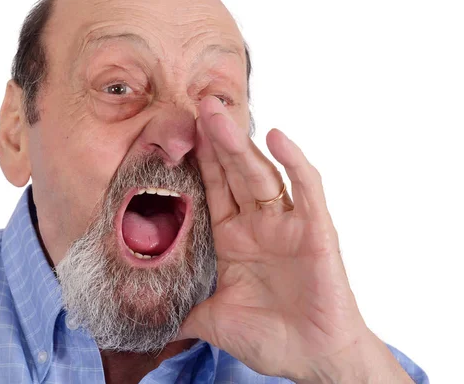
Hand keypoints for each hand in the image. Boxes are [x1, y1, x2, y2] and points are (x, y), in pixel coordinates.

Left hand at [176, 96, 410, 382]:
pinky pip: (306, 190)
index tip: (178, 131)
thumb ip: (182, 312)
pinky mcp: (315, 230)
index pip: (212, 189)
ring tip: (217, 112)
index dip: (197, 161)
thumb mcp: (213, 321)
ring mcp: (287, 224)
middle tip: (196, 104)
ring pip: (261, 174)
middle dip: (215, 138)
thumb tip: (148, 319)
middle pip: (233, 172)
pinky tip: (275, 137)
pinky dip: (293, 162)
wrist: (314, 360)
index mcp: (232, 239)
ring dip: (240, 143)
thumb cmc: (271, 339)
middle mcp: (258, 225)